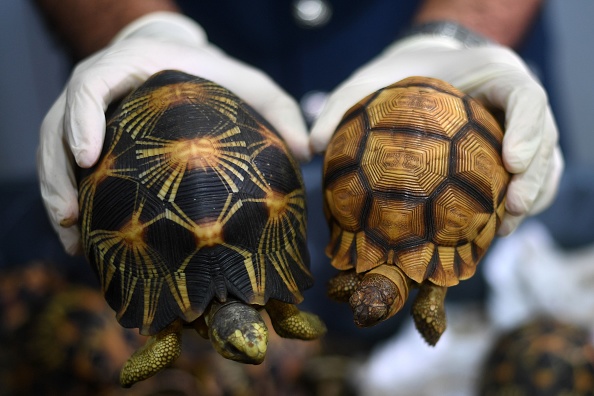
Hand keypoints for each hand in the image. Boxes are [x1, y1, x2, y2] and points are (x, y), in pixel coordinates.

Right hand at [38, 12, 309, 253]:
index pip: (90, 84)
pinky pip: (63, 165)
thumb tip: (305, 150)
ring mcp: (85, 112)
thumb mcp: (250, 83)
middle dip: (57, 171)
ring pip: (52, 150)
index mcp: (131, 66)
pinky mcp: (84, 135)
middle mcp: (98, 87)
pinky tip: (78, 236)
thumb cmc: (214, 74)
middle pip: (57, 125)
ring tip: (70, 237)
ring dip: (55, 194)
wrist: (179, 61)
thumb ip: (278, 108)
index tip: (86, 156)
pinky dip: (66, 198)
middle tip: (70, 215)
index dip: (82, 118)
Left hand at [310, 33, 562, 235]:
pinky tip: (494, 230)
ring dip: (532, 198)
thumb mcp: (367, 83)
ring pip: (544, 165)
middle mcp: (513, 104)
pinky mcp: (510, 156)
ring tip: (505, 226)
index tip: (512, 160)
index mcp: (492, 75)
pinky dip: (517, 207)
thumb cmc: (397, 77)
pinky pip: (528, 182)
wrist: (419, 75)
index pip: (524, 95)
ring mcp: (517, 131)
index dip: (527, 128)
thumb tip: (310, 147)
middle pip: (545, 137)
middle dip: (535, 175)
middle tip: (512, 207)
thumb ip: (341, 106)